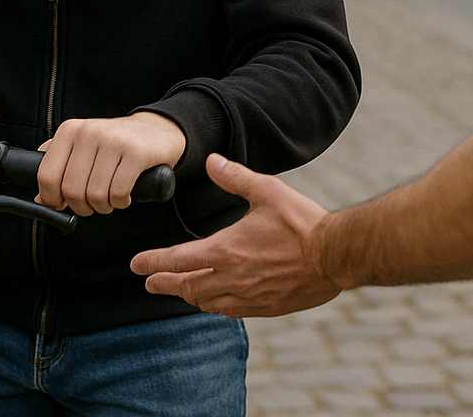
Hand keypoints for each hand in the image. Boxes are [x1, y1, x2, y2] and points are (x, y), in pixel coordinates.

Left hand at [36, 112, 185, 216]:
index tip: (61, 205)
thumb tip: (40, 199)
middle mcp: (89, 132)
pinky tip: (124, 196)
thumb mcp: (82, 146)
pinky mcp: (136, 153)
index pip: (46, 175)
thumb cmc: (116, 144)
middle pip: (71, 190)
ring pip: (94, 195)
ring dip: (103, 207)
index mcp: (70, 130)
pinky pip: (118, 193)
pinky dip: (120, 202)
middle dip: (81, 206)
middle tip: (92, 204)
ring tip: (110, 199)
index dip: (52, 199)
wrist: (158, 130)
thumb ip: (58, 167)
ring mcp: (113, 141)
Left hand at [130, 154, 342, 317]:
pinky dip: (215, 305)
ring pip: (207, 302)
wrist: (336, 255)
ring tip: (180, 289)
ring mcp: (249, 297)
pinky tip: (214, 301)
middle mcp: (232, 278)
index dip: (153, 262)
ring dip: (189, 295)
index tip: (136, 264)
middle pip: (187, 286)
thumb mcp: (267, 191)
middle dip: (164, 283)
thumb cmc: (302, 221)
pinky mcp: (266, 307)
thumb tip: (211, 161)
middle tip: (150, 282)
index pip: (177, 260)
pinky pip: (230, 311)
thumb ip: (235, 178)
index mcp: (227, 250)